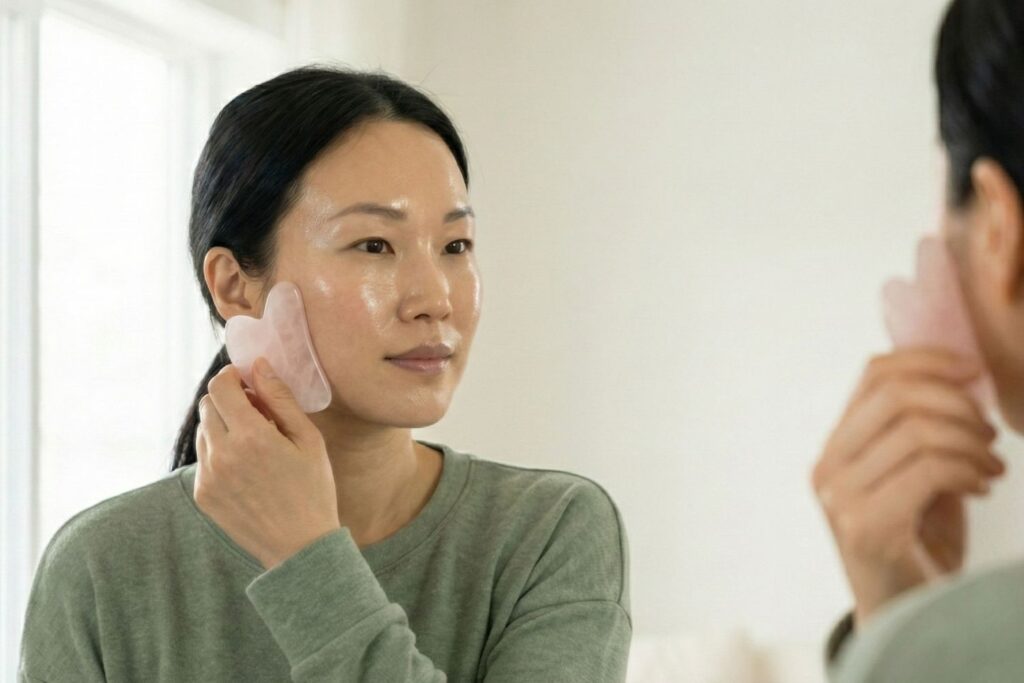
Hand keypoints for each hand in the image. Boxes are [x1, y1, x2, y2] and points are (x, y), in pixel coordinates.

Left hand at [194, 357, 339, 569]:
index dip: (232, 376)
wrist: (300, 547)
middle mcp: (222, 455)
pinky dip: (221, 452)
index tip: (247, 381)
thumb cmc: (313, 489)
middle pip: (207, 405)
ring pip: (204, 431)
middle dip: (228, 399)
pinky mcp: (203, 494)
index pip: (221, 387)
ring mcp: (208, 477)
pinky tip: (248, 467)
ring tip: (255, 443)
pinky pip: (205, 458)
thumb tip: (259, 365)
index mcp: (251, 437)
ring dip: (223, 425)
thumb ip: (280, 399)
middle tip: (257, 412)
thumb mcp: (308, 439)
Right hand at [811, 348, 1005, 625]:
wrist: (904, 616)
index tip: (972, 370)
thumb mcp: (912, 476)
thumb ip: (916, 433)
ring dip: (973, 442)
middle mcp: (828, 469)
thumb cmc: (917, 544)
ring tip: (992, 463)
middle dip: (958, 403)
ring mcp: (841, 499)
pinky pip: (930, 470)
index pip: (873, 374)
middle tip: (988, 431)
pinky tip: (983, 485)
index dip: (927, 359)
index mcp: (835, 450)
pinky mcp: (868, 527)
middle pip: (897, 395)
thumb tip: (955, 375)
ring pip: (918, 431)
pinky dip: (970, 469)